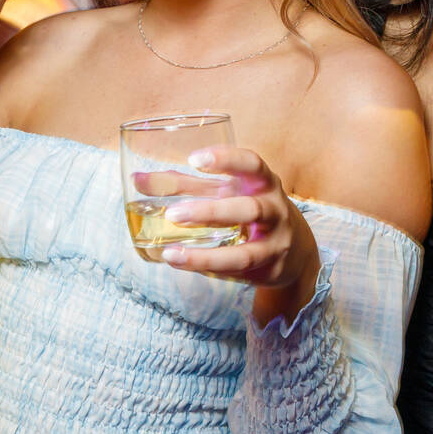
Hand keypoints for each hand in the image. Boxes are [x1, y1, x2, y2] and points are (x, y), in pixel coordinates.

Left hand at [148, 145, 318, 294]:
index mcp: (263, 183)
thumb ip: (184, 184)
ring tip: (170, 254)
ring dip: (207, 256)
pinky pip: (238, 274)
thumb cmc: (249, 209)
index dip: (226, 159)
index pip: (252, 164)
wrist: (295, 248)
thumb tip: (137, 179)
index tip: (194, 159)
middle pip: (248, 209)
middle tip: (174, 213)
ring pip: (245, 254)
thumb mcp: (225, 192)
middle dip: (210, 212)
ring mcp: (276, 244)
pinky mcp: (269, 271)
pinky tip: (185, 265)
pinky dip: (210, 270)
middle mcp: (275, 211)